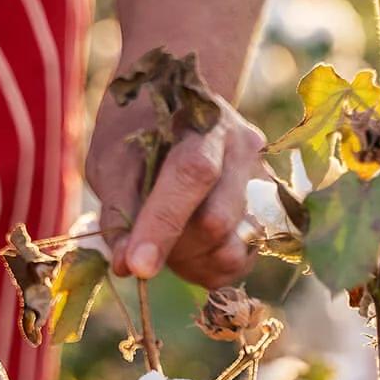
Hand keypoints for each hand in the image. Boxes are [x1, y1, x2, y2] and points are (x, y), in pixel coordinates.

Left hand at [86, 88, 265, 287]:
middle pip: (216, 222)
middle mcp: (244, 150)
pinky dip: (207, 267)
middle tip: (143, 241)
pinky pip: (240, 263)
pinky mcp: (268, 216)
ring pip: (232, 250)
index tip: (138, 266)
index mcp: (203, 121)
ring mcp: (263, 185)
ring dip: (191, 260)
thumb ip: (119, 210)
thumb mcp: (112, 161)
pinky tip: (189, 248)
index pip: (192, 175)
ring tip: (168, 240)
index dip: (163, 224)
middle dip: (174, 246)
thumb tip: (125, 267)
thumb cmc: (135, 138)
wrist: (174, 112)